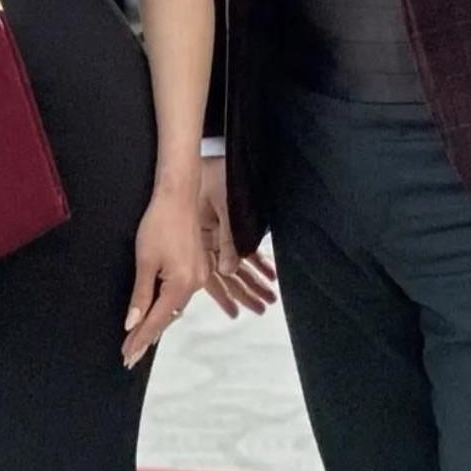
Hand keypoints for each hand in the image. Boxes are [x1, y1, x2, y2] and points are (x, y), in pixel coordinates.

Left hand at [123, 186, 206, 369]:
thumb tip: (132, 324)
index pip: (156, 320)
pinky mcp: (198, 267)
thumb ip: (140, 295)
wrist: (179, 196)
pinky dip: (166, 307)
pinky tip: (156, 312)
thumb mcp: (145, 260)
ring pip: (175, 307)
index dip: (140, 339)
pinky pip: (180, 295)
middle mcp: (194, 284)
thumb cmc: (159, 224)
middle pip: (168, 318)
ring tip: (139, 339)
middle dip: (148, 335)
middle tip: (129, 354)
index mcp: (181, 285)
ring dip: (157, 322)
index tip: (127, 357)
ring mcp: (199, 276)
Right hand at [198, 156, 277, 316]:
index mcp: (200, 240)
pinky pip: (240, 249)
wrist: (205, 157)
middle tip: (264, 307)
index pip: (212, 276)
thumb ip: (228, 240)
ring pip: (235, 266)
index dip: (224, 296)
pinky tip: (269, 271)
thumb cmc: (214, 176)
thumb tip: (230, 271)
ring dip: (253, 279)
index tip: (237, 313)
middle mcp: (206, 243)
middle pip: (226, 275)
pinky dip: (255, 261)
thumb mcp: (224, 206)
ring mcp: (214, 237)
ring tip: (270, 296)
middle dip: (246, 291)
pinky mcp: (224, 228)